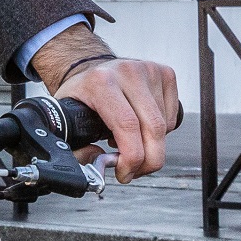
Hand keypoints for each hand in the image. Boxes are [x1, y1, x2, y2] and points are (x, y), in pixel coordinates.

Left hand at [31, 27, 179, 183]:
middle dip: (148, 161)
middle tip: (134, 172)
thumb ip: (77, 148)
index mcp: (101, 82)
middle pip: (153, 128)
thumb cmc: (83, 94)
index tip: (124, 173)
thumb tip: (97, 163)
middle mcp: (128, 72)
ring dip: (152, 147)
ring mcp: (149, 70)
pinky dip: (162, 132)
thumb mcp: (68, 118)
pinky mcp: (165, 73)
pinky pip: (172, 117)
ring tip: (132, 145)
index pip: (127, 125)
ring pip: (164, 126)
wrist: (93, 68)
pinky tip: (142, 127)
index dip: (131, 157)